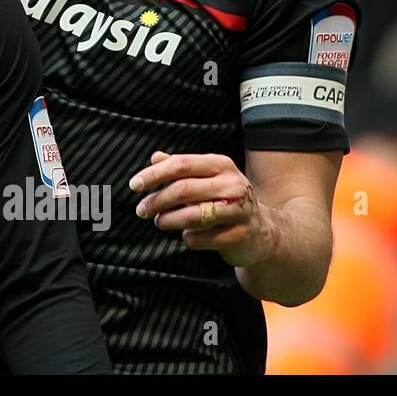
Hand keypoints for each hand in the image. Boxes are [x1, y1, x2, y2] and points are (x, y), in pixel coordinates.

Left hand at [130, 151, 269, 267]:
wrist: (262, 230)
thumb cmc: (223, 199)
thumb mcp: (206, 178)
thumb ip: (180, 167)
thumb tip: (155, 157)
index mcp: (220, 165)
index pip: (181, 164)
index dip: (154, 174)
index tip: (134, 185)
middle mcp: (233, 184)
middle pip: (184, 189)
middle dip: (157, 201)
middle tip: (141, 210)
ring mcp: (239, 210)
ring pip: (193, 215)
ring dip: (168, 220)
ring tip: (159, 221)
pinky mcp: (240, 234)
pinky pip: (202, 238)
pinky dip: (188, 238)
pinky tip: (187, 235)